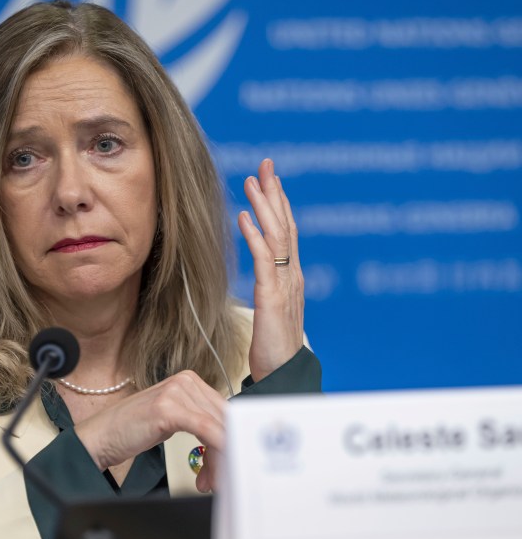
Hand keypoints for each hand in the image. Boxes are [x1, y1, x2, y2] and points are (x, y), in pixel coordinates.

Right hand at [75, 370, 225, 491]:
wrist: (99, 436)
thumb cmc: (132, 430)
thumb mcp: (173, 419)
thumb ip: (199, 420)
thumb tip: (228, 438)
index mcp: (190, 380)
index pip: (224, 411)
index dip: (232, 438)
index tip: (233, 462)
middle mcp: (186, 381)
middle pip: (223, 419)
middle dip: (225, 453)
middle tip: (220, 480)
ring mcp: (177, 391)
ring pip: (216, 427)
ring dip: (217, 460)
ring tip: (207, 482)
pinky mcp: (168, 407)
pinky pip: (205, 429)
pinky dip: (215, 450)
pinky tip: (213, 470)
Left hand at [238, 158, 303, 381]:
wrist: (283, 373)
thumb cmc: (275, 345)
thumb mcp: (274, 308)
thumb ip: (273, 286)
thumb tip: (267, 270)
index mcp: (291, 275)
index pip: (287, 232)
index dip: (279, 204)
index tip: (270, 180)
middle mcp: (292, 274)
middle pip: (286, 225)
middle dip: (275, 193)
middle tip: (266, 165)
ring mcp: (285, 284)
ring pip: (277, 236)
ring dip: (265, 206)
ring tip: (253, 180)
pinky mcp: (273, 297)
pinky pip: (265, 260)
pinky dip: (255, 236)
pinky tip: (244, 218)